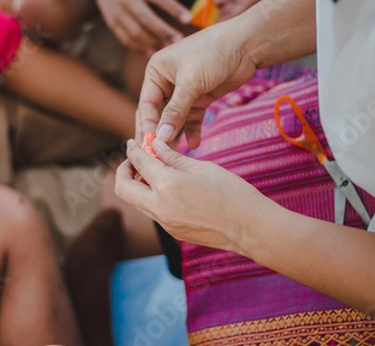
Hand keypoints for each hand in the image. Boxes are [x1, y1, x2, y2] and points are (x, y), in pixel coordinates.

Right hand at [96, 0, 196, 53]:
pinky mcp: (112, 24)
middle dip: (163, 31)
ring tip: (167, 47)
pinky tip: (150, 52)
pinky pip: (125, 39)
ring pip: (135, 32)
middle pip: (146, 18)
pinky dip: (138, 48)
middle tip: (178, 40)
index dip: (174, 9)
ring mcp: (117, 12)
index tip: (188, 19)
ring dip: (152, 42)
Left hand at [115, 139, 271, 251]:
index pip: (139, 162)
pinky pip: (152, 212)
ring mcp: (164, 222)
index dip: (133, 150)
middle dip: (124, 171)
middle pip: (123, 189)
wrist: (250, 228)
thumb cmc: (232, 193)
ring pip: (136, 202)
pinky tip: (168, 188)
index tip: (133, 143)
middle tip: (135, 160)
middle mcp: (160, 206)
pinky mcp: (172, 231)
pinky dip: (151, 197)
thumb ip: (173, 157)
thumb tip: (155, 145)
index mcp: (167, 185)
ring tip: (153, 172)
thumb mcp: (202, 167)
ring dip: (137, 185)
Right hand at [136, 18, 256, 148]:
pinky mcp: (200, 97)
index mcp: (156, 71)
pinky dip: (193, 130)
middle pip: (158, 114)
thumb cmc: (213, 53)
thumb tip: (161, 137)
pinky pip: (192, 118)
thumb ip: (176, 111)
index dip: (148, 126)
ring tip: (176, 155)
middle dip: (160, 133)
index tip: (150, 145)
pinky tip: (195, 144)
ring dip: (177, 135)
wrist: (246, 45)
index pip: (146, 104)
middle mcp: (166, 81)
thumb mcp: (191, 83)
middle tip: (159, 155)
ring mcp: (184, 91)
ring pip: (175, 119)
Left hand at [200, 0, 276, 20]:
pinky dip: (215, 4)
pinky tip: (203, 7)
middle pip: (231, 16)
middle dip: (215, 20)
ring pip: (226, 10)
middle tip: (198, 25)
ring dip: (214, 12)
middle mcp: (252, 1)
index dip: (221, 23)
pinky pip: (225, 2)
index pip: (236, 17)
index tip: (206, 28)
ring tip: (198, 18)